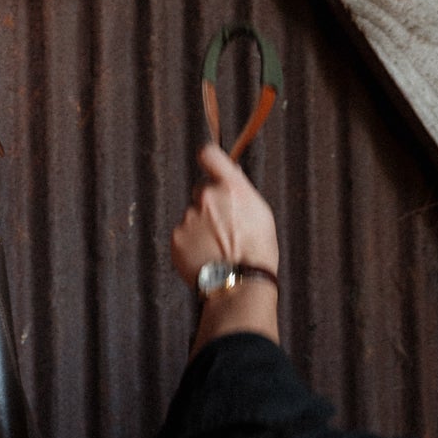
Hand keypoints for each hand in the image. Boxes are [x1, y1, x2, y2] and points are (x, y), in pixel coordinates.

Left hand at [171, 142, 278, 286]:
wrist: (239, 282)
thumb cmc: (256, 249)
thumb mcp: (260, 213)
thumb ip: (240, 191)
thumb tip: (228, 175)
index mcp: (231, 187)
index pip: (210, 155)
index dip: (209, 159)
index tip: (209, 164)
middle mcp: (207, 197)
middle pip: (201, 191)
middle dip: (209, 203)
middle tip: (223, 226)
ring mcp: (189, 217)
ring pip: (193, 216)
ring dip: (201, 227)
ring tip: (218, 248)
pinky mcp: (177, 237)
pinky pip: (183, 235)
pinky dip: (192, 244)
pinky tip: (207, 256)